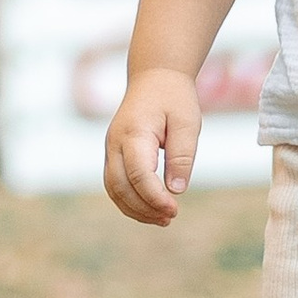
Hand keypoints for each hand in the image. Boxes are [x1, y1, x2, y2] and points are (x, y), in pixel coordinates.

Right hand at [105, 69, 200, 223]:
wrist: (154, 77)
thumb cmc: (174, 98)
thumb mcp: (188, 122)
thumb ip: (182, 155)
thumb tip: (176, 190)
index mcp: (134, 132)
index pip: (138, 174)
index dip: (155, 197)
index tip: (175, 210)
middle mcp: (115, 143)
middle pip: (120, 186)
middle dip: (144, 208)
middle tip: (171, 217)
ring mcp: (110, 149)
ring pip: (113, 189)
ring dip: (135, 209)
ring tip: (163, 219)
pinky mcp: (112, 155)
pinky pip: (115, 185)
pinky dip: (129, 202)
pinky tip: (151, 210)